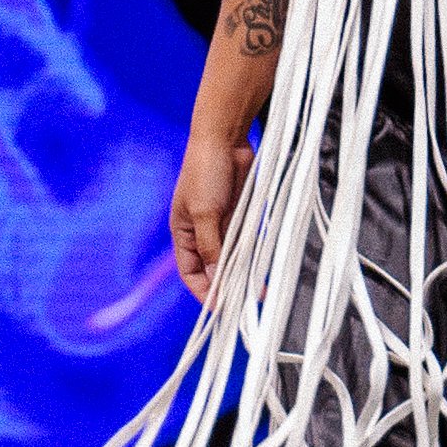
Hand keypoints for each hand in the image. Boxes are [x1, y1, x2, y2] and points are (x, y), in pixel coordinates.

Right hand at [171, 131, 254, 301]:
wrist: (224, 138)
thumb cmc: (205, 172)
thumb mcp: (205, 213)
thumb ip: (212, 247)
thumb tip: (217, 280)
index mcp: (183, 232)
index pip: (190, 271)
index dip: (202, 291)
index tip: (219, 308)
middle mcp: (201, 231)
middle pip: (213, 267)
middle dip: (227, 286)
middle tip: (244, 304)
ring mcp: (222, 223)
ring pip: (232, 257)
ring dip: (243, 272)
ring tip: (258, 290)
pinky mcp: (240, 214)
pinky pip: (247, 241)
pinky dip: (254, 254)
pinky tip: (263, 266)